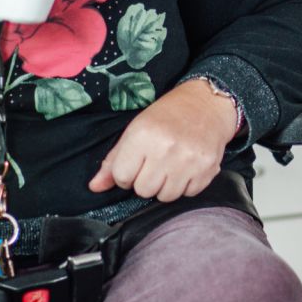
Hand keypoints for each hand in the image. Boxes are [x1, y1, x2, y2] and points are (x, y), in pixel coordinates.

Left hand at [87, 81, 239, 201]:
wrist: (207, 104)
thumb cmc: (166, 116)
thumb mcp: (135, 130)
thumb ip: (113, 160)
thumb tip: (94, 187)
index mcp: (143, 136)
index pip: (122, 177)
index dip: (126, 173)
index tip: (136, 163)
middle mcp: (166, 149)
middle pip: (143, 190)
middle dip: (146, 181)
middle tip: (155, 164)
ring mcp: (189, 161)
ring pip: (166, 196)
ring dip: (166, 186)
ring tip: (171, 166)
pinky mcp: (208, 169)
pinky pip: (188, 194)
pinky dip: (185, 185)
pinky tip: (186, 167)